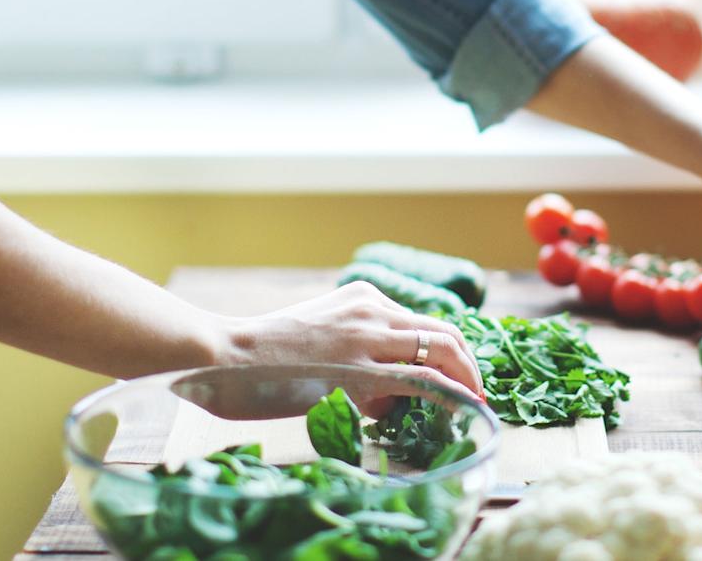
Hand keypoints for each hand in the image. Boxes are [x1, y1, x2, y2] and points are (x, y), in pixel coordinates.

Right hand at [220, 281, 482, 414]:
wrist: (224, 355)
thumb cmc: (262, 358)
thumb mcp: (320, 339)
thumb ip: (355, 352)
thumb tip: (386, 393)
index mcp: (363, 296)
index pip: (422, 322)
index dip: (449, 351)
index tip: (460, 375)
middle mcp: (372, 308)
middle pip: (443, 331)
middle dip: (468, 364)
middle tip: (477, 391)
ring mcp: (367, 335)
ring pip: (440, 349)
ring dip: (464, 378)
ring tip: (472, 402)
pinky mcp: (359, 366)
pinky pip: (420, 377)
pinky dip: (449, 391)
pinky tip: (459, 406)